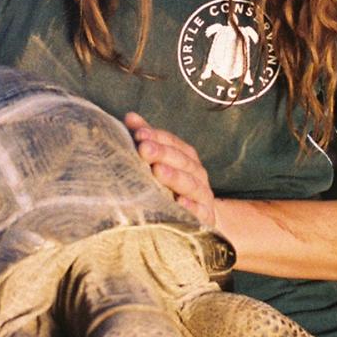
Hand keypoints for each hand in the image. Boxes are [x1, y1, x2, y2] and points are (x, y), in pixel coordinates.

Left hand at [124, 113, 216, 227]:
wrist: (199, 219)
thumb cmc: (172, 187)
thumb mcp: (161, 162)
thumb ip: (148, 140)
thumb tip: (130, 117)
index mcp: (186, 158)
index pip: (172, 143)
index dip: (157, 137)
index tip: (138, 134)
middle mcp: (197, 173)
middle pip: (181, 161)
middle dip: (163, 153)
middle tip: (144, 149)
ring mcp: (203, 195)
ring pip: (191, 184)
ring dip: (175, 177)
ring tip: (158, 171)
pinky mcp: (206, 218)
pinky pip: (200, 212)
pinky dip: (191, 207)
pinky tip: (179, 203)